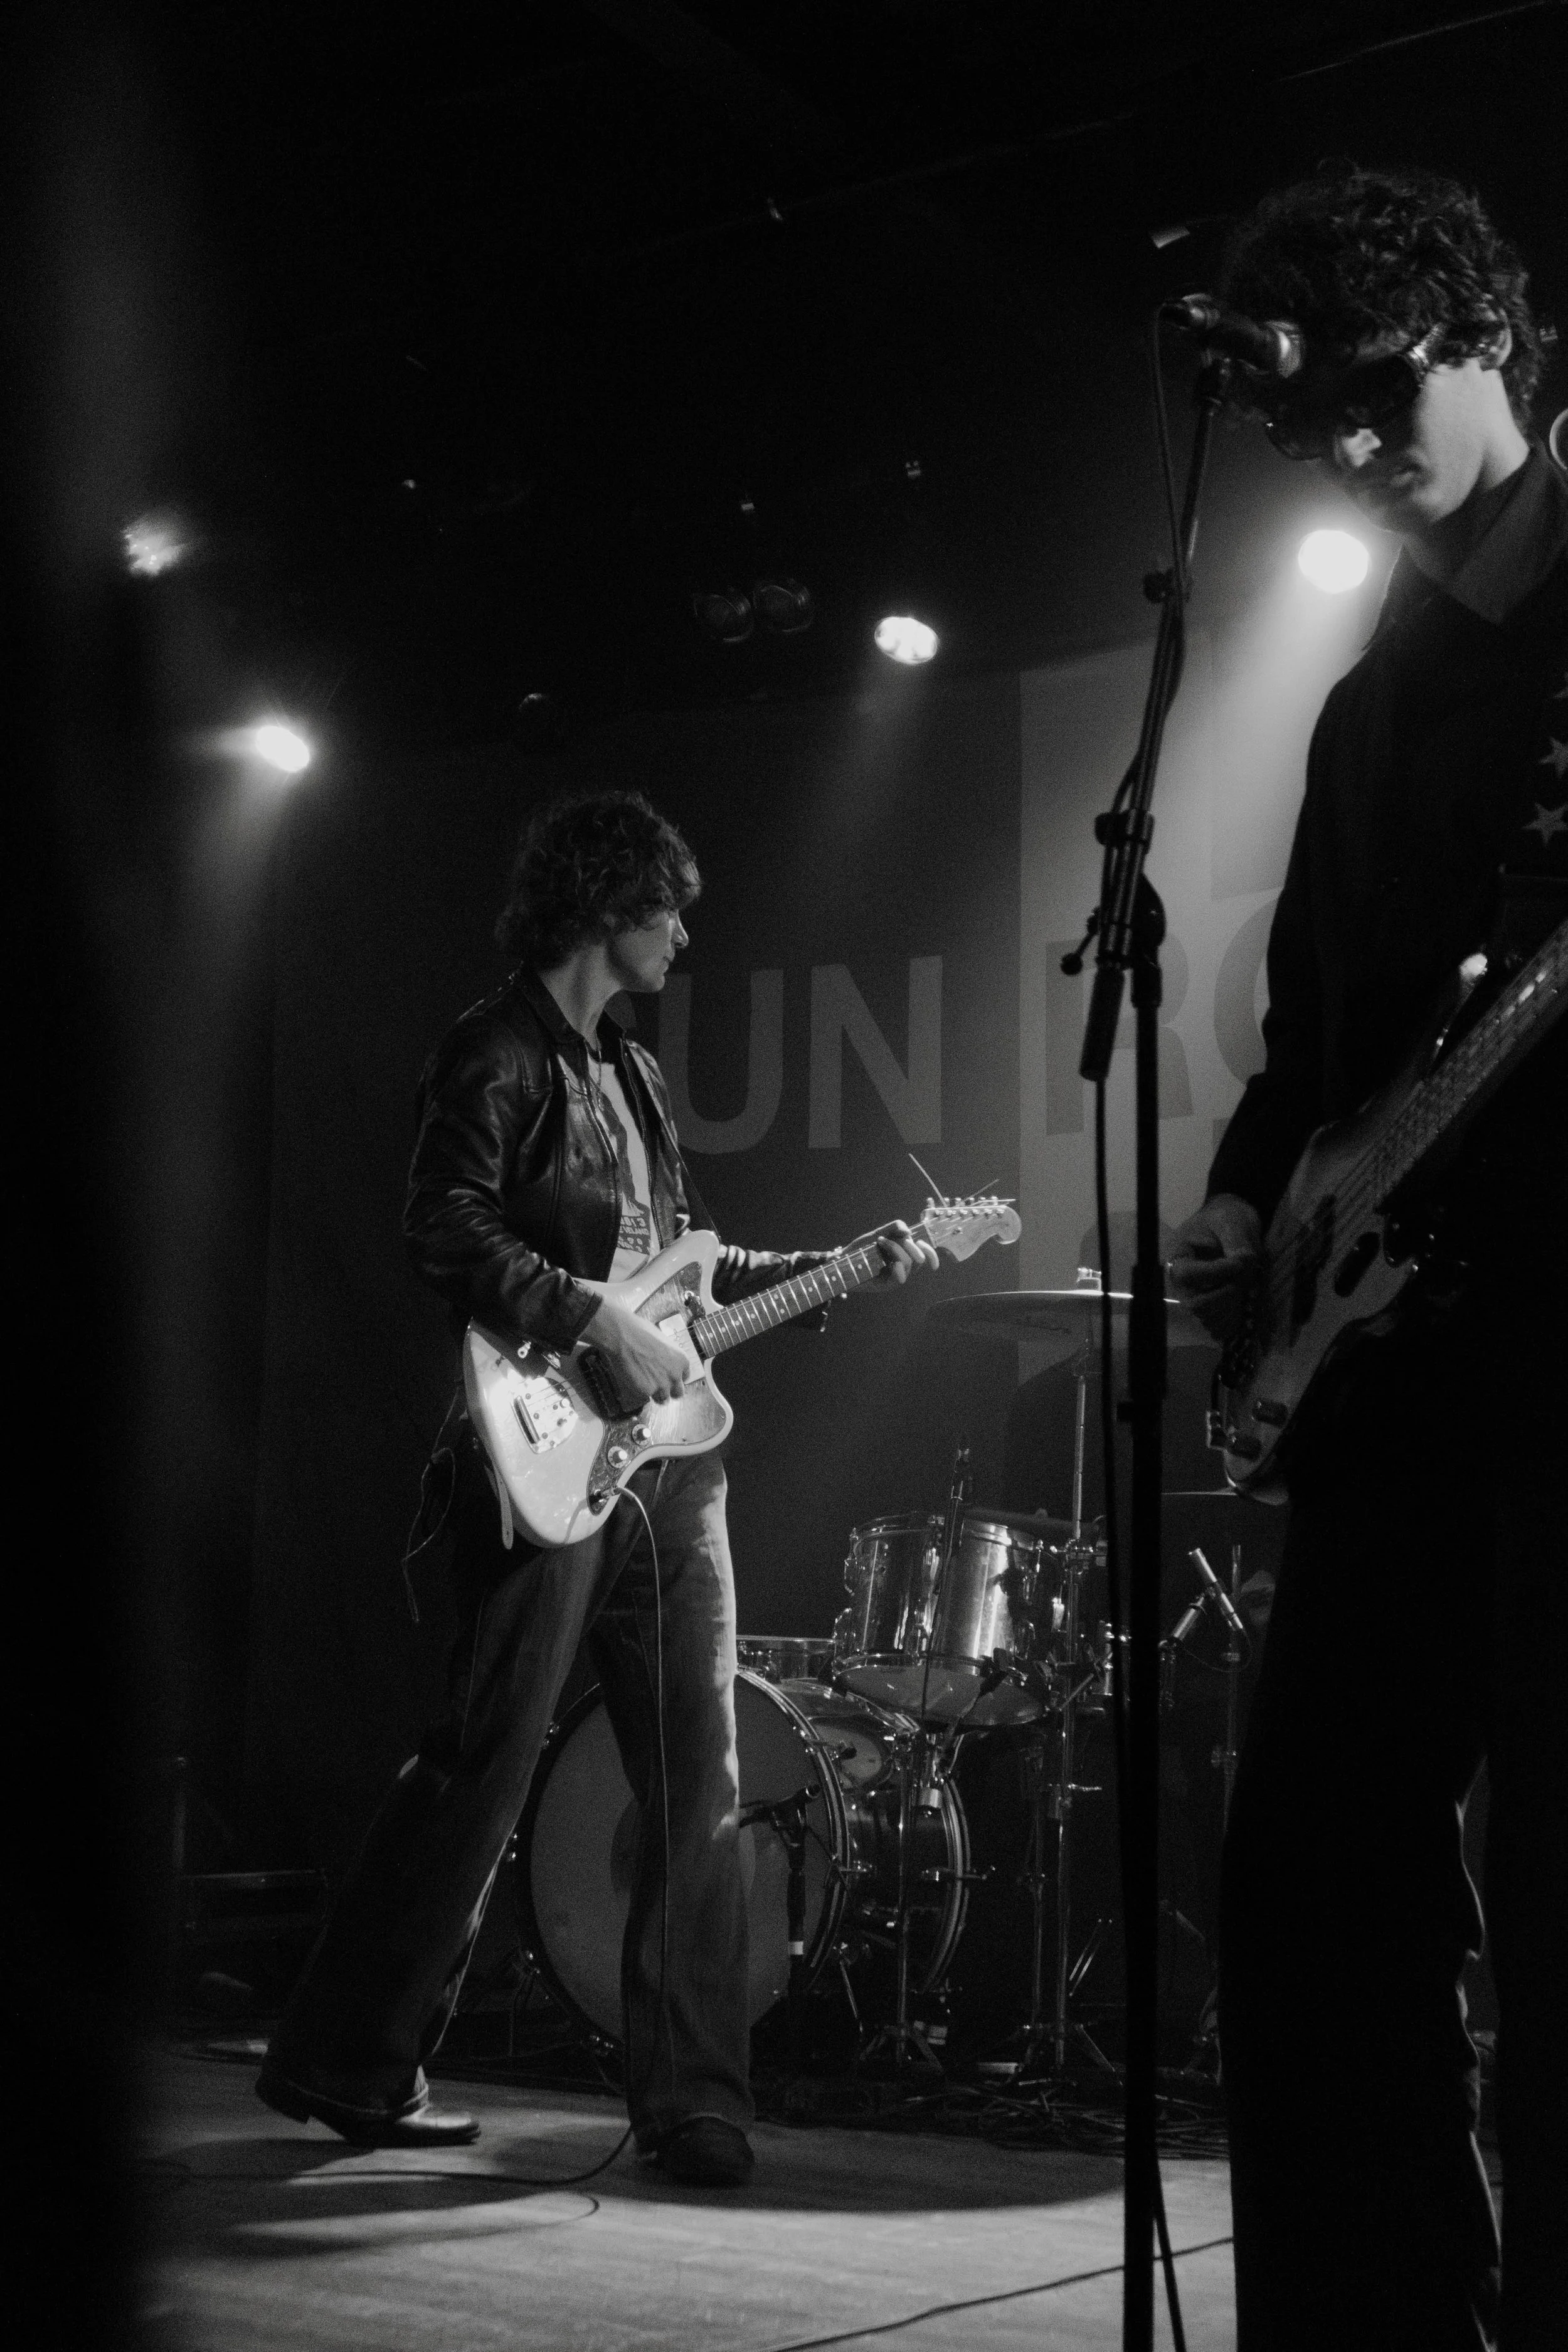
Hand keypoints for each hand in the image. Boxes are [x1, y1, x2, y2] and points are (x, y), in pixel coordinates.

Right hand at [581, 1295, 689, 1404]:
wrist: (623, 1336)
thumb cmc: (640, 1331)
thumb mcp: (662, 1340)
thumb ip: (667, 1356)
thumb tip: (662, 1359)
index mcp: (682, 1360)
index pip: (685, 1377)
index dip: (674, 1377)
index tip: (667, 1376)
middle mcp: (675, 1375)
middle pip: (678, 1393)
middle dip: (668, 1390)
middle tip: (657, 1385)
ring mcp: (662, 1385)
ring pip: (663, 1399)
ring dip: (654, 1395)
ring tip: (643, 1385)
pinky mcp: (646, 1392)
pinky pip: (645, 1398)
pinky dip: (639, 1393)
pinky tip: (633, 1383)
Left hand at [852, 1219, 940, 1288]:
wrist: (842, 1261)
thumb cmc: (860, 1249)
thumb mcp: (878, 1233)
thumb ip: (894, 1227)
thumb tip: (908, 1231)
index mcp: (903, 1255)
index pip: (924, 1256)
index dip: (930, 1252)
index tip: (923, 1243)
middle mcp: (902, 1268)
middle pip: (919, 1259)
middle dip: (909, 1246)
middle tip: (894, 1239)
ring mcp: (895, 1277)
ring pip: (908, 1263)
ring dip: (895, 1248)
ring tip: (880, 1241)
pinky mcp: (887, 1285)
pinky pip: (900, 1276)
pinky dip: (894, 1263)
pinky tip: (882, 1256)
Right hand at [1167, 1194, 1262, 1341]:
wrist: (1233, 1225)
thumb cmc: (1227, 1218)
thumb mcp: (1231, 1222)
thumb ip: (1236, 1242)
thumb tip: (1243, 1263)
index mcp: (1177, 1256)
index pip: (1188, 1275)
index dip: (1216, 1273)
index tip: (1240, 1262)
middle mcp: (1181, 1282)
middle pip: (1196, 1304)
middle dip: (1225, 1293)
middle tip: (1243, 1276)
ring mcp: (1194, 1296)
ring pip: (1207, 1317)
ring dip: (1231, 1307)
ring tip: (1244, 1287)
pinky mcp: (1210, 1307)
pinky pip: (1216, 1326)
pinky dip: (1232, 1320)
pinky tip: (1243, 1304)